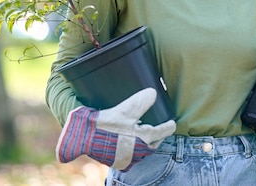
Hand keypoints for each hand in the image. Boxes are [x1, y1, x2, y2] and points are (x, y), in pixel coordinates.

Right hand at [56, 87, 175, 170]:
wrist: (83, 137)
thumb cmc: (105, 125)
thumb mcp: (125, 109)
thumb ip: (141, 101)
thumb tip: (153, 93)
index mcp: (144, 139)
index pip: (163, 132)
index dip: (169, 126)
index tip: (172, 122)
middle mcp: (138, 152)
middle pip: (154, 144)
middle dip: (157, 137)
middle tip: (158, 128)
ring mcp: (128, 159)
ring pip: (143, 152)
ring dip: (145, 143)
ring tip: (142, 134)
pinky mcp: (118, 162)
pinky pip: (131, 156)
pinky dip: (133, 149)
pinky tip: (128, 141)